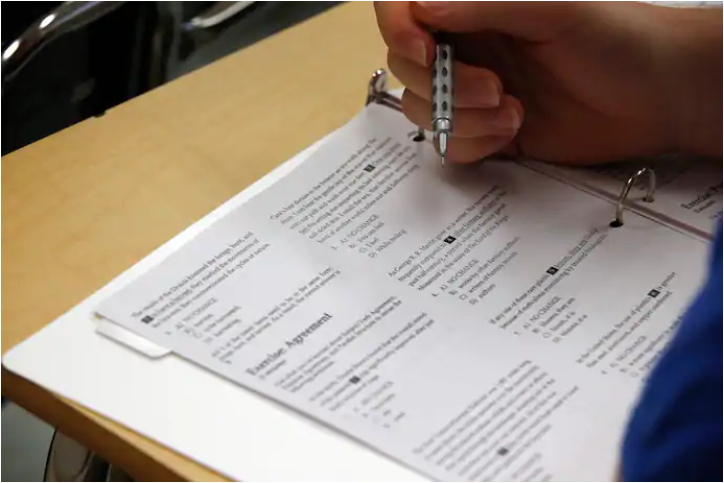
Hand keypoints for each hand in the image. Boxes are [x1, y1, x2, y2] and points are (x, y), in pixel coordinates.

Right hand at [375, 2, 685, 164]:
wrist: (655, 98)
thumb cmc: (617, 38)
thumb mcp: (553, 9)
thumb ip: (484, 4)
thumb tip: (421, 7)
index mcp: (476, 5)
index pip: (404, 8)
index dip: (400, 30)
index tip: (426, 53)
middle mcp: (466, 45)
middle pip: (406, 67)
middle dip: (444, 85)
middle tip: (495, 88)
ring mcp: (471, 91)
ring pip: (422, 110)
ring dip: (461, 119)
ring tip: (511, 112)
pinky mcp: (483, 131)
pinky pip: (447, 145)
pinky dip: (473, 144)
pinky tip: (512, 131)